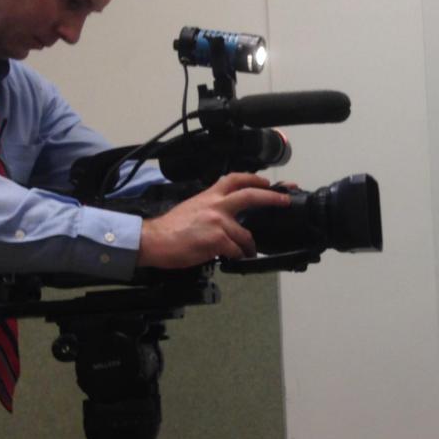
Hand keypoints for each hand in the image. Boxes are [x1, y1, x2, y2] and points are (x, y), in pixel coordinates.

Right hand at [137, 173, 290, 268]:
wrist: (154, 240)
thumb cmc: (169, 230)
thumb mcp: (192, 208)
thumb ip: (211, 208)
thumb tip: (227, 217)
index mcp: (209, 196)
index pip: (234, 179)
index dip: (253, 178)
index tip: (266, 182)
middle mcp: (216, 205)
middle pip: (250, 196)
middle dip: (272, 197)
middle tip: (285, 200)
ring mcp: (218, 222)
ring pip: (245, 235)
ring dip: (248, 247)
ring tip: (246, 253)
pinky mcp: (217, 240)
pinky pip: (236, 251)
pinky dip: (236, 257)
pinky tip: (231, 259)